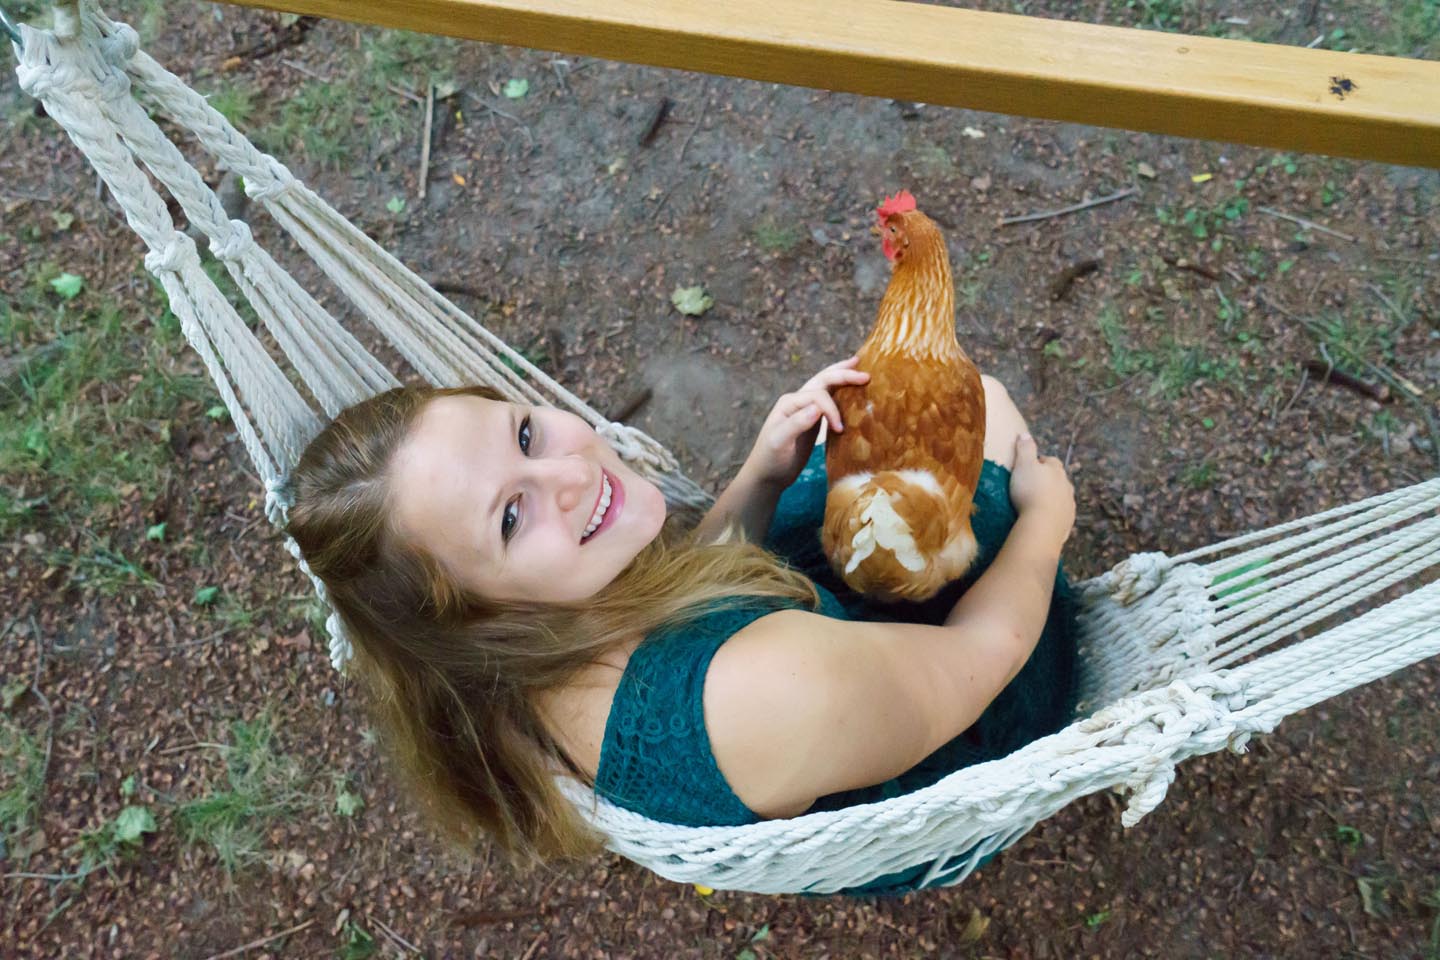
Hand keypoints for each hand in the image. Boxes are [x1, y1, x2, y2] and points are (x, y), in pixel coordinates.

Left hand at [743, 356, 869, 488]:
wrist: (768, 475)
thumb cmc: (770, 459)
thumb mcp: (779, 442)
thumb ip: (796, 423)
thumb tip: (817, 408)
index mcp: (789, 402)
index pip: (818, 396)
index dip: (832, 409)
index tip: (840, 429)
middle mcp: (798, 401)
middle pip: (823, 380)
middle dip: (844, 375)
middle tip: (866, 375)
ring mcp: (806, 410)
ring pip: (826, 386)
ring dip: (842, 376)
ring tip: (859, 367)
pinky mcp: (813, 421)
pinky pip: (830, 401)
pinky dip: (842, 393)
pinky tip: (853, 391)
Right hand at [1008, 433, 1074, 545]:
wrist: (1042, 525)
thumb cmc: (1030, 491)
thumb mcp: (1023, 465)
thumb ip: (1025, 449)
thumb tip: (1025, 434)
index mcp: (1056, 470)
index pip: (1050, 461)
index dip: (1039, 463)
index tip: (1028, 467)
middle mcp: (1066, 486)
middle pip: (1058, 480)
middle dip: (1047, 481)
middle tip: (1031, 486)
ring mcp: (1069, 505)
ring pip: (1061, 498)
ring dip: (1051, 499)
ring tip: (1036, 504)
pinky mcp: (1067, 522)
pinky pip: (1060, 515)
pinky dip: (1052, 515)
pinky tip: (1042, 520)